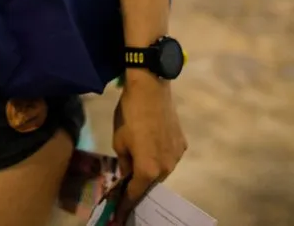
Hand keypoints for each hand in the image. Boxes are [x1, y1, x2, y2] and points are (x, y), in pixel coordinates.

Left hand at [112, 70, 186, 223]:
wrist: (150, 89)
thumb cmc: (129, 115)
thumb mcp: (118, 141)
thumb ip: (124, 163)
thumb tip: (126, 173)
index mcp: (148, 170)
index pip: (135, 194)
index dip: (126, 204)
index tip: (120, 213)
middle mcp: (167, 168)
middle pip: (150, 183)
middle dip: (139, 183)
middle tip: (127, 179)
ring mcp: (177, 156)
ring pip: (161, 170)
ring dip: (150, 168)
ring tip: (139, 156)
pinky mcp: (183, 144)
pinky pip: (169, 157)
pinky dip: (159, 156)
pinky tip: (151, 143)